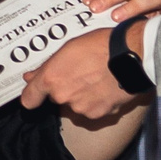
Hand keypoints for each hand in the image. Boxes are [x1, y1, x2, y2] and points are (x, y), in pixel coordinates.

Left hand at [20, 31, 138, 122]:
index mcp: (51, 79)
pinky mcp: (98, 114)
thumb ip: (46, 68)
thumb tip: (30, 77)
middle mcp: (62, 96)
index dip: (32, 97)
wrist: (131, 55)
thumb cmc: (100, 45)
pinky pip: (92, 110)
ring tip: (98, 78)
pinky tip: (107, 87)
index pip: (29, 99)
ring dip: (83, 96)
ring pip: (76, 105)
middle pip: (57, 98)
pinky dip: (98, 102)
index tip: (36, 95)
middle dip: (66, 89)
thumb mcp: (68, 48)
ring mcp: (80, 107)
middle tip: (81, 73)